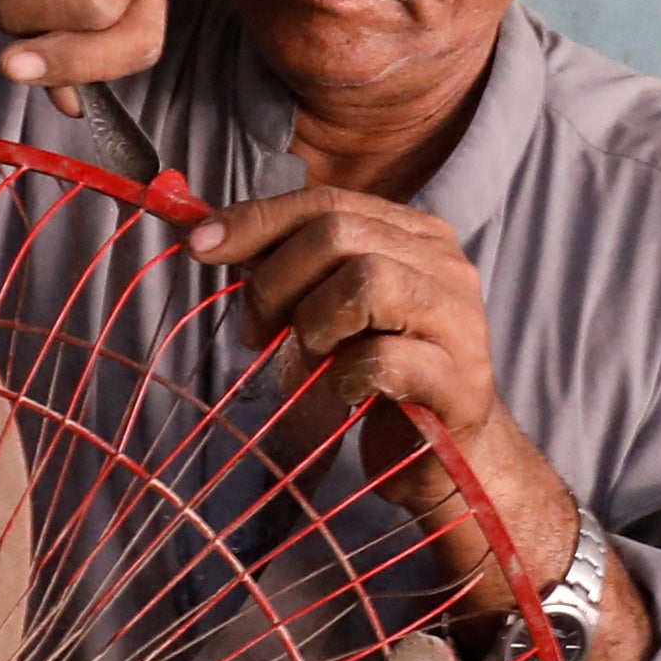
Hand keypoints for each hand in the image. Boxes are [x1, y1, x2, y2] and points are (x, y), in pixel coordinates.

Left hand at [190, 188, 653, 660]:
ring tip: (311, 357)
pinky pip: (382, 358)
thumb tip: (204, 228)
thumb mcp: (323, 309)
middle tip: (255, 331)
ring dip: (314, 322)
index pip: (328, 201)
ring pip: (366, 281)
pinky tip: (344, 390)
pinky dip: (344, 375)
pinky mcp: (459, 381)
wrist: (442, 459)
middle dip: (276, 279)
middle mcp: (446, 265)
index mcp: (415, 234)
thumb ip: (282, 265)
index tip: (200, 245)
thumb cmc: (375, 378)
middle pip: (340, 232)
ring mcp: (460, 321)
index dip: (258, 219)